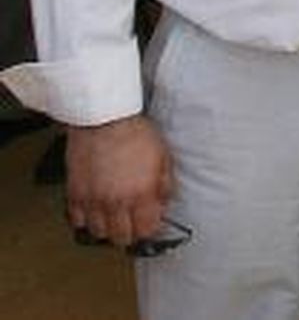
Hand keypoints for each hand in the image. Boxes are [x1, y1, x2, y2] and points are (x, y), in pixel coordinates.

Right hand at [65, 115, 171, 246]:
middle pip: (122, 238)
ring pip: (98, 233)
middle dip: (131, 232)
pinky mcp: (75, 193)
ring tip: (114, 215)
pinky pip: (77, 220)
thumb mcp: (164, 157)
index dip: (151, 228)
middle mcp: (116, 202)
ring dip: (108, 227)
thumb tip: (164, 203)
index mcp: (141, 194)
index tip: (152, 222)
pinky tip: (95, 208)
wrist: (104, 119)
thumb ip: (165, 185)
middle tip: (134, 220)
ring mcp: (93, 200)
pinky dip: (86, 218)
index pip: (146, 231)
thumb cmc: (135, 133)